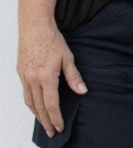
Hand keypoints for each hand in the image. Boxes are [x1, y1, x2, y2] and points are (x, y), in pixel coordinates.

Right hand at [17, 22, 86, 137]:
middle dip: (46, 121)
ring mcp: (25, 77)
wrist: (34, 28)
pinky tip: (36, 107)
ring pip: (30, 102)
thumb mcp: (68, 57)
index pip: (51, 104)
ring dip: (37, 115)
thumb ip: (74, 76)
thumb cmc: (52, 40)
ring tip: (44, 123)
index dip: (56, 117)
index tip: (60, 127)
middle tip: (52, 132)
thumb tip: (83, 91)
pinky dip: (31, 104)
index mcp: (46, 77)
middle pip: (39, 107)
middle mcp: (33, 80)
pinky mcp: (21, 73)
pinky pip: (25, 93)